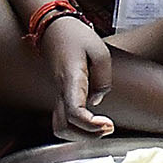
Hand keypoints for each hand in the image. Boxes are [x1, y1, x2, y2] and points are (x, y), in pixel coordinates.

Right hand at [39, 14, 114, 139]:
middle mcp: (60, 90)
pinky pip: (62, 118)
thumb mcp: (100, 51)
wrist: (54, 27)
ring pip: (59, 127)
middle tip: (108, 128)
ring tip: (102, 127)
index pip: (74, 112)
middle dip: (87, 135)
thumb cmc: (77, 36)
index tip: (107, 124)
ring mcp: (57, 94)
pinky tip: (92, 121)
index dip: (90, 125)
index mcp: (70, 79)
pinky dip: (76, 127)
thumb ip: (102, 78)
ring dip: (80, 134)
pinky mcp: (59, 94)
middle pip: (64, 127)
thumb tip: (97, 100)